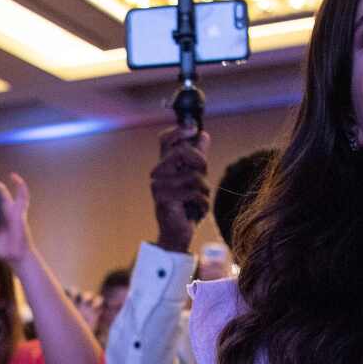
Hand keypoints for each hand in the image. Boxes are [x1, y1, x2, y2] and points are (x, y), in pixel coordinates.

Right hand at [149, 124, 209, 253]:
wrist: (177, 235)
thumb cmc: (186, 206)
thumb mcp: (195, 179)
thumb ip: (198, 158)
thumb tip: (203, 135)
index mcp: (164, 166)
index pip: (165, 139)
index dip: (179, 131)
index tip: (194, 129)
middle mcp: (158, 174)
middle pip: (182, 153)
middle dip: (200, 163)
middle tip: (204, 178)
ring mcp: (159, 187)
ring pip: (193, 176)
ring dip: (204, 191)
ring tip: (199, 202)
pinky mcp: (164, 200)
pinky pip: (193, 193)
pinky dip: (202, 204)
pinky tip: (197, 211)